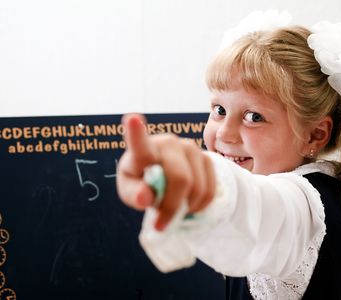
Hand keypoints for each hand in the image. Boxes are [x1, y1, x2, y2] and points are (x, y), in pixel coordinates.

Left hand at [116, 113, 215, 230]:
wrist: (164, 174)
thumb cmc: (142, 182)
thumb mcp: (130, 192)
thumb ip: (134, 195)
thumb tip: (146, 197)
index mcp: (143, 150)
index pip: (139, 143)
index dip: (135, 132)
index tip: (132, 117)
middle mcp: (168, 143)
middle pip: (181, 179)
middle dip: (173, 207)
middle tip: (161, 223)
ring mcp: (191, 148)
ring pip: (198, 187)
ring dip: (187, 208)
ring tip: (175, 210)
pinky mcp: (206, 158)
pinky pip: (209, 190)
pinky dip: (200, 206)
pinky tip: (189, 205)